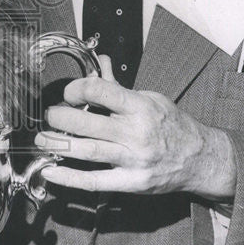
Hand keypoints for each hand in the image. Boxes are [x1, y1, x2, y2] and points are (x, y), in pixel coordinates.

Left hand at [34, 55, 235, 200]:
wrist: (201, 159)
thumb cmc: (173, 125)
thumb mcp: (150, 99)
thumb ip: (119, 86)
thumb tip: (100, 62)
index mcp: (140, 108)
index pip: (102, 91)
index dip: (78, 89)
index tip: (68, 93)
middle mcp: (136, 134)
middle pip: (89, 125)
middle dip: (62, 118)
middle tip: (49, 116)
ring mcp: (133, 160)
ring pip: (89, 152)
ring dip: (59, 145)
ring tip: (42, 139)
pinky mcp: (131, 182)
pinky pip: (95, 182)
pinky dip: (70, 178)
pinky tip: (51, 171)